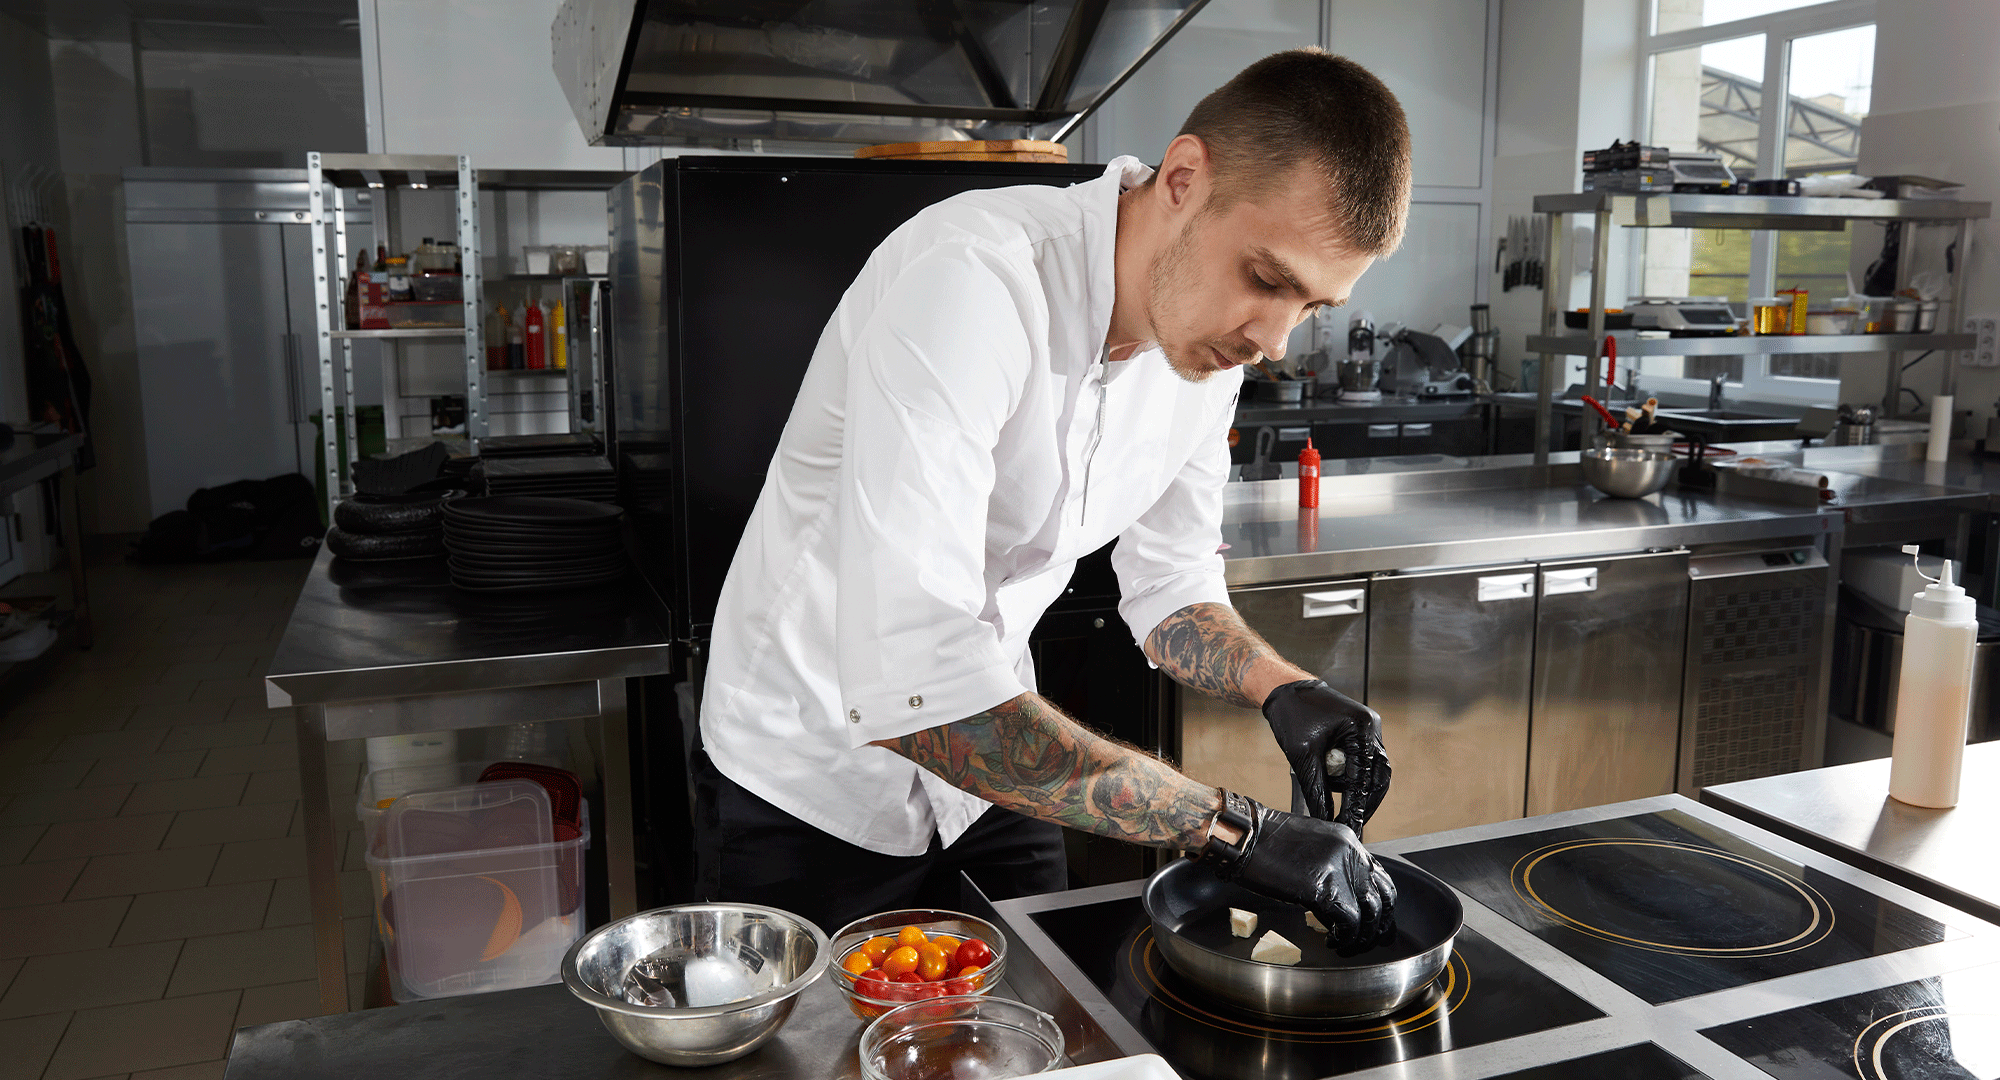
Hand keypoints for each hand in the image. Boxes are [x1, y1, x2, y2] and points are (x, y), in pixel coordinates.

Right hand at [1199, 791, 1395, 949]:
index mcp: (1348, 842)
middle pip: (1384, 897)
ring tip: (1346, 944)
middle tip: (1367, 939)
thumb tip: (1340, 893)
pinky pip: (1348, 922)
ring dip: (1361, 936)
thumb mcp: (1310, 845)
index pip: (1381, 876)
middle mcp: (1350, 854)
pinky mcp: (1323, 889)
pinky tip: (1332, 941)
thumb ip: (1332, 864)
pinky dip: (1344, 937)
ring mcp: (1338, 871)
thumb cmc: (1266, 841)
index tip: (1374, 919)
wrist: (1245, 837)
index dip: (1381, 903)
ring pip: (1370, 913)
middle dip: (1379, 924)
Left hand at [1262, 679, 1390, 829]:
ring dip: (1356, 787)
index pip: (1364, 777)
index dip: (1357, 806)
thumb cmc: (1291, 714)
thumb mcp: (1303, 756)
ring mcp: (1368, 728)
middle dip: (1364, 800)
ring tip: (1334, 795)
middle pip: (1377, 775)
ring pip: (1372, 770)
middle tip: (1351, 822)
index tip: (1351, 827)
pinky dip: (1351, 775)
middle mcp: (1370, 726)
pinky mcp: (1360, 731)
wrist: (1283, 690)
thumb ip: (1317, 790)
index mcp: (1361, 727)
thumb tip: (1324, 818)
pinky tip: (1335, 782)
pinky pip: (1362, 760)